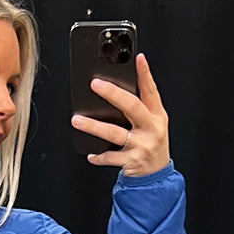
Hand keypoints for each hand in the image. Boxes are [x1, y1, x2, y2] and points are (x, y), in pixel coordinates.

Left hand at [71, 52, 169, 175]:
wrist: (156, 176)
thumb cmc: (150, 145)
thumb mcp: (152, 124)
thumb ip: (139, 108)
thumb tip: (112, 92)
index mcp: (156, 115)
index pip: (151, 90)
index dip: (145, 74)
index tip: (138, 58)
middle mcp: (151, 128)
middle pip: (131, 107)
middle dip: (112, 94)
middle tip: (95, 84)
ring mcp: (141, 145)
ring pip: (115, 133)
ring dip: (94, 127)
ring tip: (77, 120)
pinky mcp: (132, 161)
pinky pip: (111, 157)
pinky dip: (99, 156)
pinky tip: (91, 154)